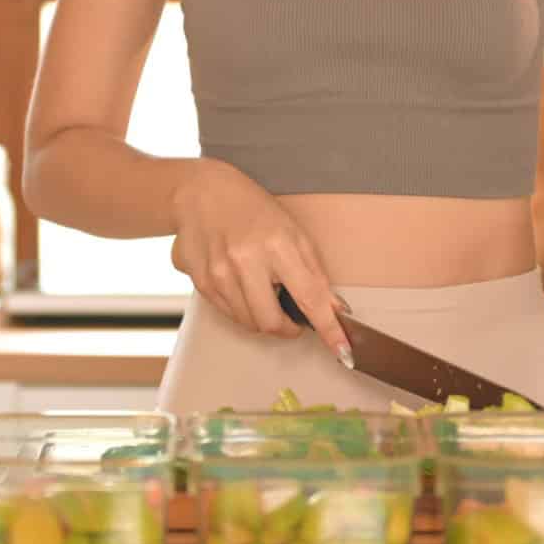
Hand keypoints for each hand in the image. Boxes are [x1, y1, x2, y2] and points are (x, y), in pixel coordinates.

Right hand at [168, 159, 352, 362]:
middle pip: (271, 322)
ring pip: (248, 323)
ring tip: (261, 289)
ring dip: (262, 317)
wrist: (201, 192)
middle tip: (292, 317)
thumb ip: (314, 273)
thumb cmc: (252, 209)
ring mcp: (219, 273)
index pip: (309, 297)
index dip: (328, 329)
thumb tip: (334, 309)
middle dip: (287, 328)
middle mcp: (245, 260)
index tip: (342, 350)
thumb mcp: (293, 232)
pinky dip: (241, 308)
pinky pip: (228, 314)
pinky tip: (240, 283)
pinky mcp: (200, 282)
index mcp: (277, 245)